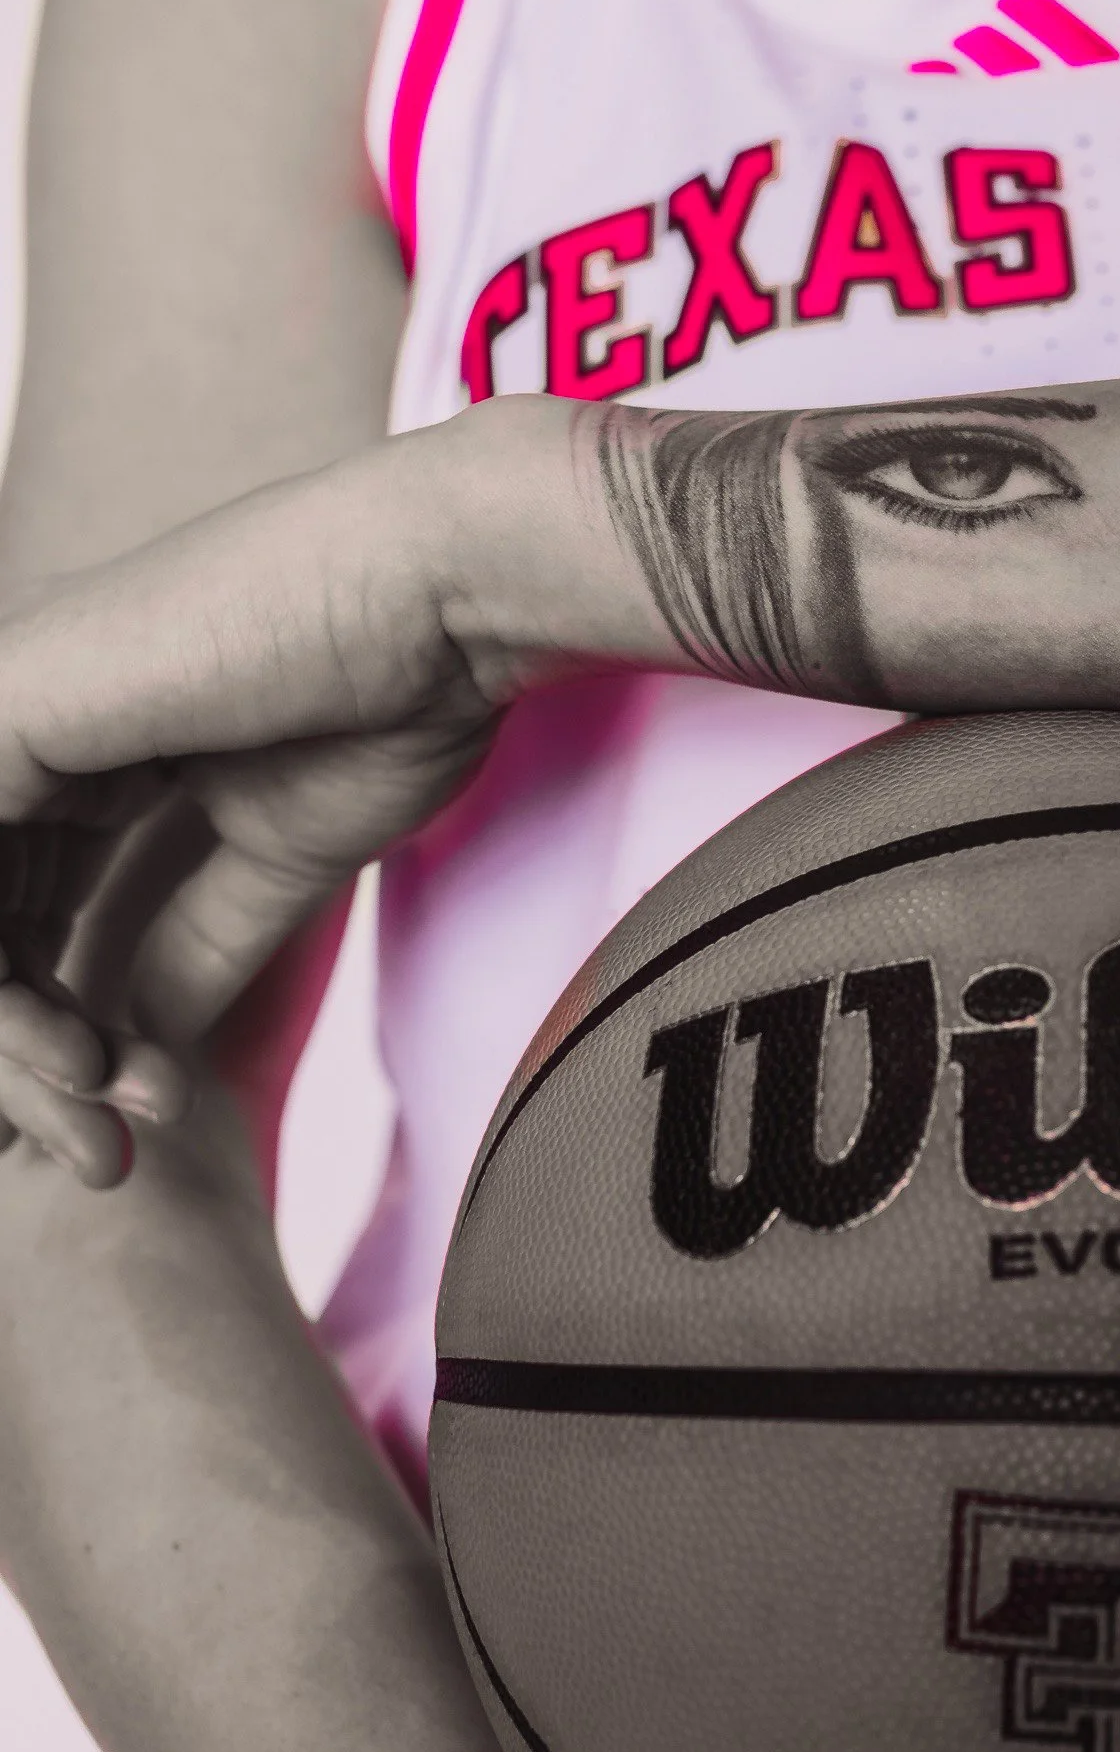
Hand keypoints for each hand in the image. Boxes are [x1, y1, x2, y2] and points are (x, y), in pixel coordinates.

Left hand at [0, 400, 666, 1179]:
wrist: (444, 594)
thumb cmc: (395, 688)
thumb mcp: (276, 852)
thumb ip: (196, 942)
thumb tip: (148, 1050)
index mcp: (82, 739)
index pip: (19, 911)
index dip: (51, 1032)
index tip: (130, 1119)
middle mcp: (25, 723)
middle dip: (27, 1065)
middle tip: (100, 1157)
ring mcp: (6, 713)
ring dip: (16, 1049)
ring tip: (104, 1108)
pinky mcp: (2, 712)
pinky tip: (73, 1053)